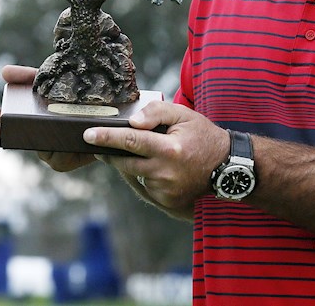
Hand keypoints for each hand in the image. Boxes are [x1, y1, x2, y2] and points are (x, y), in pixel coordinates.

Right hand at [0, 64, 95, 172]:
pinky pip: (59, 158)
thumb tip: (3, 71)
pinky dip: (59, 150)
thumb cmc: (79, 96)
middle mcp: (39, 139)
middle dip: (7, 131)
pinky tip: (61, 139)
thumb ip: (30, 77)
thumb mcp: (56, 82)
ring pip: (40, 149)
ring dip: (37, 140)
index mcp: (32, 122)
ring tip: (37, 127)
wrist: (113, 110)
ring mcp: (52, 153)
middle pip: (18, 139)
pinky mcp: (69, 160)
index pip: (7, 125)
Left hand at [86, 101, 228, 213]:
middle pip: (125, 163)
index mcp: (170, 150)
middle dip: (110, 153)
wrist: (227, 166)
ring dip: (130, 164)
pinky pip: (144, 187)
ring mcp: (165, 190)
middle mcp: (165, 173)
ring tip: (145, 153)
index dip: (107, 138)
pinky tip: (157, 168)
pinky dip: (143, 176)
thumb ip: (157, 113)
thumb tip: (131, 122)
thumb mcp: (185, 115)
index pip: (131, 141)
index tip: (88, 135)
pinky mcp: (166, 201)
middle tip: (99, 143)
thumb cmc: (203, 136)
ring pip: (134, 175)